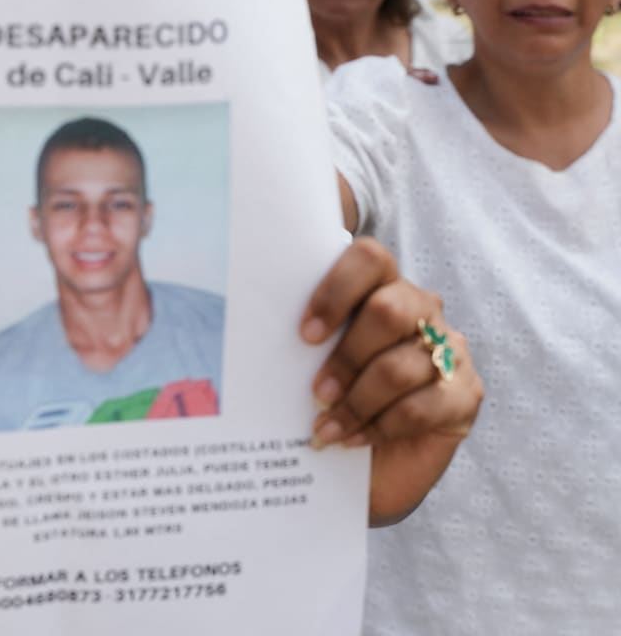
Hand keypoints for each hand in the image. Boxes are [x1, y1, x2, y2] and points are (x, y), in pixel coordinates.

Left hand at [300, 238, 482, 524]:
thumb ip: (305, 339)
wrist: (369, 466)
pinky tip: (354, 438)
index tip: (305, 334)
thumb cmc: (335, 400)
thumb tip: (260, 332)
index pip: (369, 258)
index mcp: (380, 285)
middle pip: (387, 311)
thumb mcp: (314, 362)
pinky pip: (422, 405)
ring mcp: (449, 349)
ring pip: (402, 365)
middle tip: (317, 392)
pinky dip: (380, 426)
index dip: (335, 290)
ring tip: (327, 426)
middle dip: (346, 356)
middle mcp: (420, 308)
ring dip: (357, 401)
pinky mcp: (465, 394)